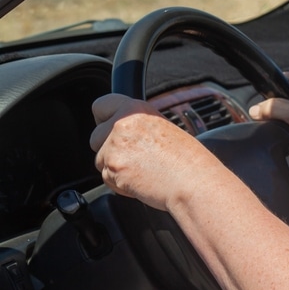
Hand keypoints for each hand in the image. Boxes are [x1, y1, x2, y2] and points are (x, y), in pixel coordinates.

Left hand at [91, 94, 223, 210]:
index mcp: (136, 110)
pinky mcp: (113, 169)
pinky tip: (142, 181)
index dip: (104, 119)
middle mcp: (122, 124)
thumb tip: (123, 133)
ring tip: (143, 170)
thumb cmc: (188, 159)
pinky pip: (107, 178)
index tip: (109, 127)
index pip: (101, 105)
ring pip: (100, 160)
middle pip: (95, 137)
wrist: (193, 181)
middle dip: (107, 149)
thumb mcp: (163, 128)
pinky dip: (120, 184)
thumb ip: (138, 127)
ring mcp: (115, 147)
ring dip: (115, 168)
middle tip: (132, 156)